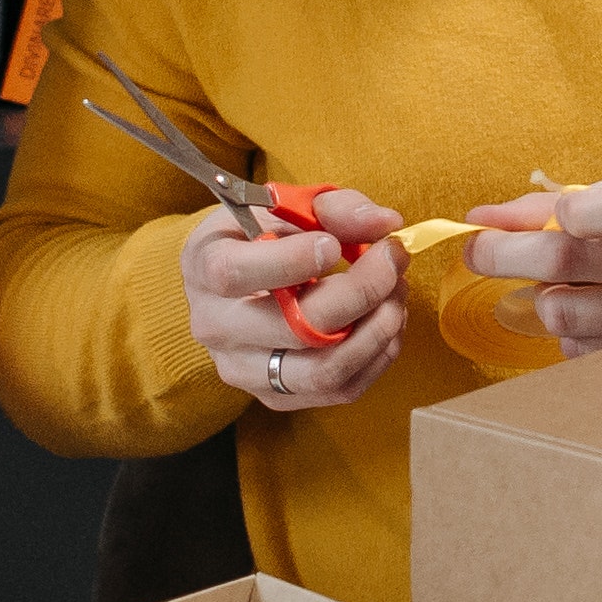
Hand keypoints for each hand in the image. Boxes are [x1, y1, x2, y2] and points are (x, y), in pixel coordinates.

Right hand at [186, 189, 409, 411]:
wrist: (237, 280)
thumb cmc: (263, 236)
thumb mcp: (288, 205)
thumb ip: (336, 207)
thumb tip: (385, 224)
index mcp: (204, 266)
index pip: (235, 274)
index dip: (290, 262)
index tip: (333, 245)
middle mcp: (215, 326)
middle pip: (293, 329)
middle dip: (359, 292)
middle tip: (393, 258)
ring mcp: (243, 369)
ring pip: (321, 371)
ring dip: (376, 331)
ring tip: (397, 292)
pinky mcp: (275, 396)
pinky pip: (338, 390)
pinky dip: (377, 355)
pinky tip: (387, 320)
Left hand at [462, 170, 601, 349]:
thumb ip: (568, 202)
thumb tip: (485, 217)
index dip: (571, 213)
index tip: (548, 215)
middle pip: (566, 262)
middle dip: (504, 256)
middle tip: (481, 252)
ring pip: (563, 310)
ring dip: (538, 296)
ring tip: (549, 283)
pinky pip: (582, 347)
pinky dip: (569, 330)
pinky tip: (587, 311)